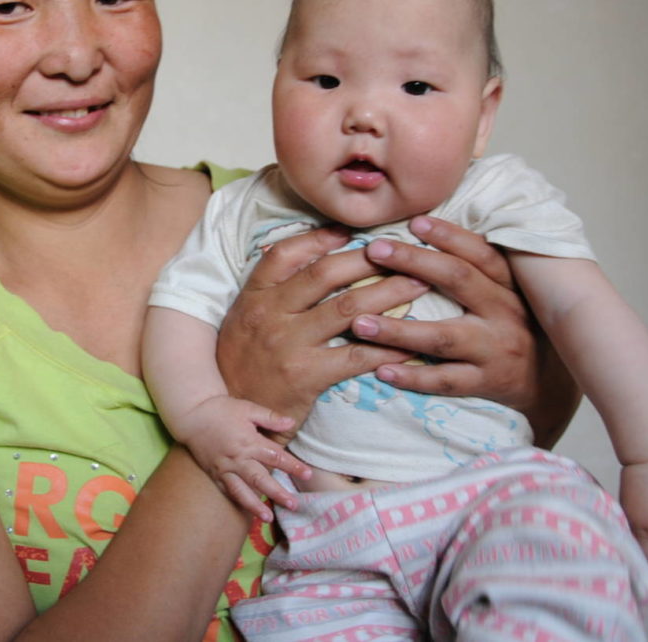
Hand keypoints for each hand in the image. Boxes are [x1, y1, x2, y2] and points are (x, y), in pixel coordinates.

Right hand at [175, 396, 312, 521]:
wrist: (192, 414)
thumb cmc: (222, 409)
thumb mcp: (248, 408)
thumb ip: (270, 417)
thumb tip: (291, 423)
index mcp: (249, 441)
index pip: (276, 456)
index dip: (293, 466)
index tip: (308, 474)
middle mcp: (237, 458)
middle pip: (261, 479)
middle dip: (278, 493)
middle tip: (293, 505)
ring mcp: (224, 468)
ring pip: (242, 491)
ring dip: (255, 505)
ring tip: (267, 518)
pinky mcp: (214, 473)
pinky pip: (227, 490)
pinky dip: (237, 500)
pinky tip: (246, 510)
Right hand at [216, 226, 431, 433]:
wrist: (229, 414)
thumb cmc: (243, 362)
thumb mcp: (244, 318)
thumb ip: (271, 290)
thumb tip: (310, 256)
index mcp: (254, 296)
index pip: (285, 254)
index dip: (319, 238)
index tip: (350, 232)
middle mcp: (269, 314)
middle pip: (325, 274)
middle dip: (369, 260)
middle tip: (403, 254)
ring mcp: (288, 344)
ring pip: (347, 308)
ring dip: (389, 294)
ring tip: (418, 285)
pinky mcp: (305, 375)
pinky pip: (356, 355)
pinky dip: (387, 347)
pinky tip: (410, 343)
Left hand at [352, 216, 550, 415]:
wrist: (550, 385)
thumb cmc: (515, 328)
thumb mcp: (507, 293)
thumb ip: (476, 268)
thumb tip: (429, 229)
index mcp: (509, 286)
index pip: (479, 253)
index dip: (448, 235)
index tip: (414, 221)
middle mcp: (505, 313)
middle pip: (458, 280)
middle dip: (414, 262)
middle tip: (374, 251)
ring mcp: (494, 351)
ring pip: (443, 337)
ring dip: (398, 330)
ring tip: (360, 322)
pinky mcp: (486, 383)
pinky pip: (445, 380)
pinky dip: (413, 377)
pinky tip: (381, 371)